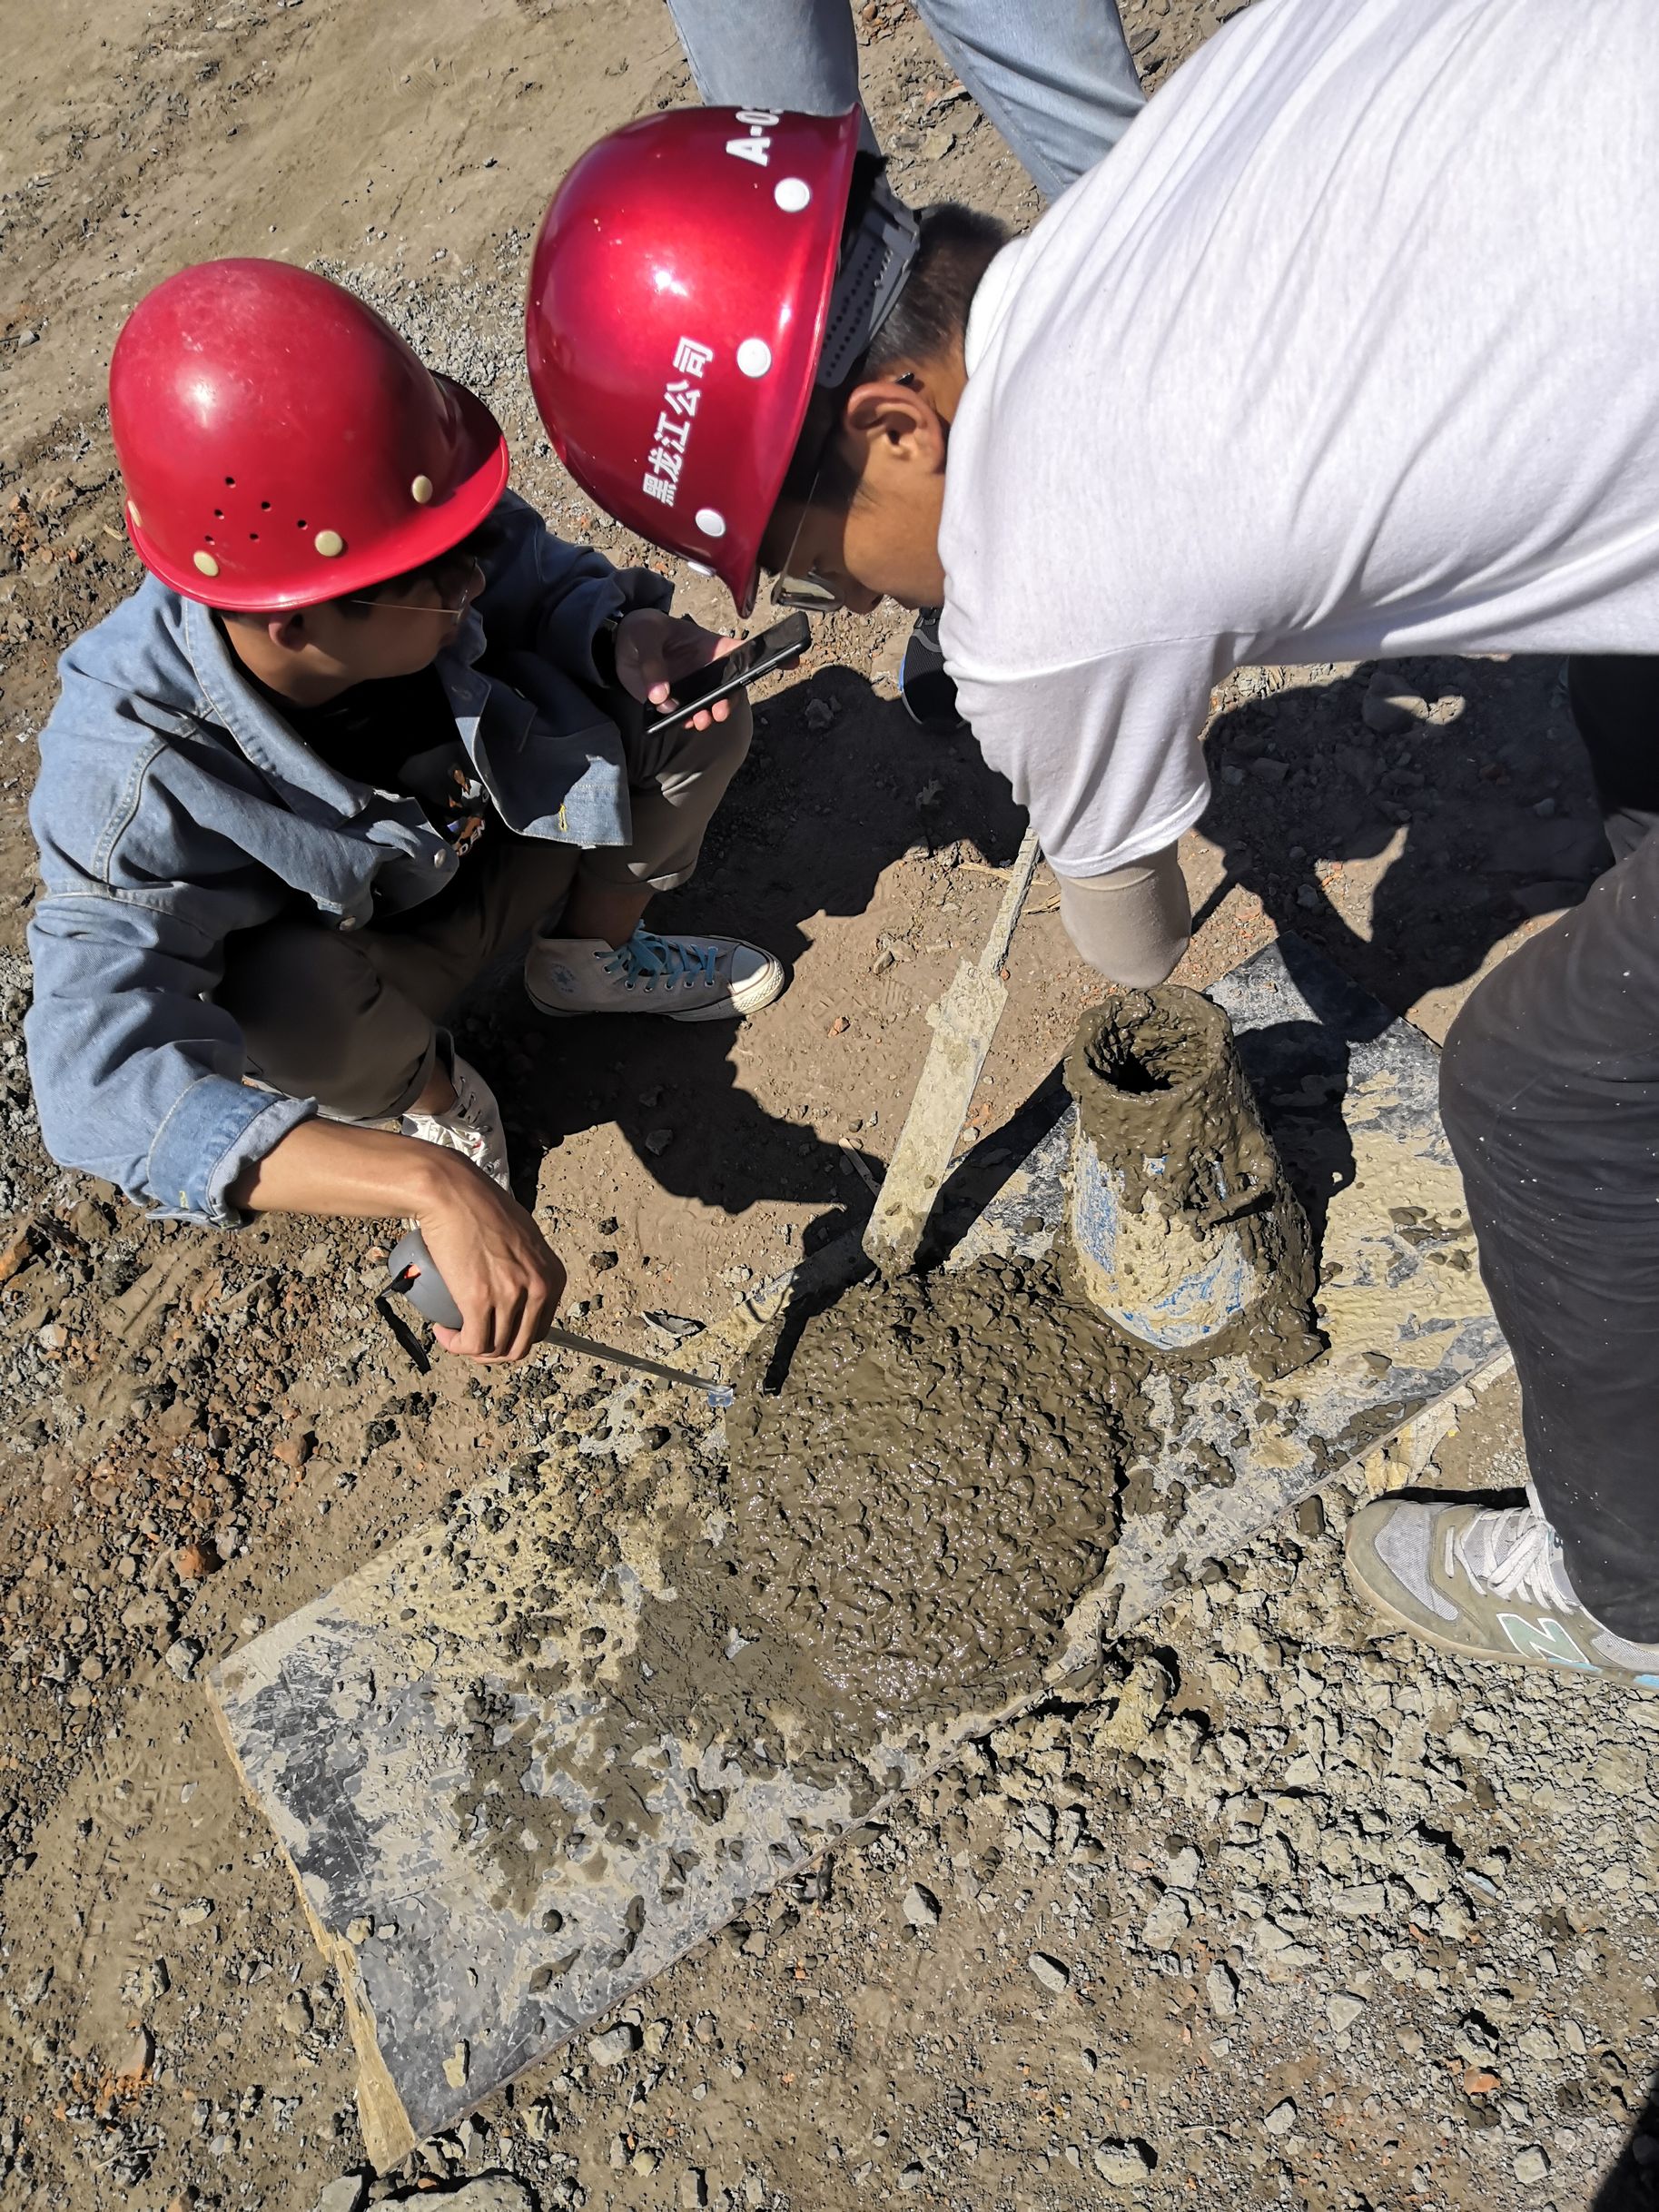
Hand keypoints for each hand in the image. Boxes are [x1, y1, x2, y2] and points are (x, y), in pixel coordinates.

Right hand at [418, 1162, 566, 1363]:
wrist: (453, 1193)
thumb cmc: (481, 1207)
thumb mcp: (524, 1237)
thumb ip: (528, 1264)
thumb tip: (515, 1286)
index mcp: (552, 1276)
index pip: (540, 1327)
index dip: (514, 1336)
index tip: (493, 1329)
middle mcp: (538, 1288)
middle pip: (520, 1344)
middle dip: (495, 1351)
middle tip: (472, 1339)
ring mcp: (511, 1296)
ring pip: (496, 1349)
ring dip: (473, 1350)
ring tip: (455, 1335)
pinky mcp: (479, 1300)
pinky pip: (473, 1343)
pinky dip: (457, 1346)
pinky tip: (445, 1333)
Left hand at [612, 609, 739, 729]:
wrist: (622, 644)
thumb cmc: (643, 629)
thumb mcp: (645, 635)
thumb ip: (652, 663)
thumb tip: (660, 696)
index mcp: (708, 646)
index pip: (736, 652)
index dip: (746, 663)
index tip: (742, 677)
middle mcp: (705, 669)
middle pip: (727, 686)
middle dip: (727, 701)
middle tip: (718, 711)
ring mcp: (692, 687)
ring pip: (707, 705)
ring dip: (705, 715)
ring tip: (699, 721)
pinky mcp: (675, 700)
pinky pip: (684, 714)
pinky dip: (683, 720)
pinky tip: (680, 721)